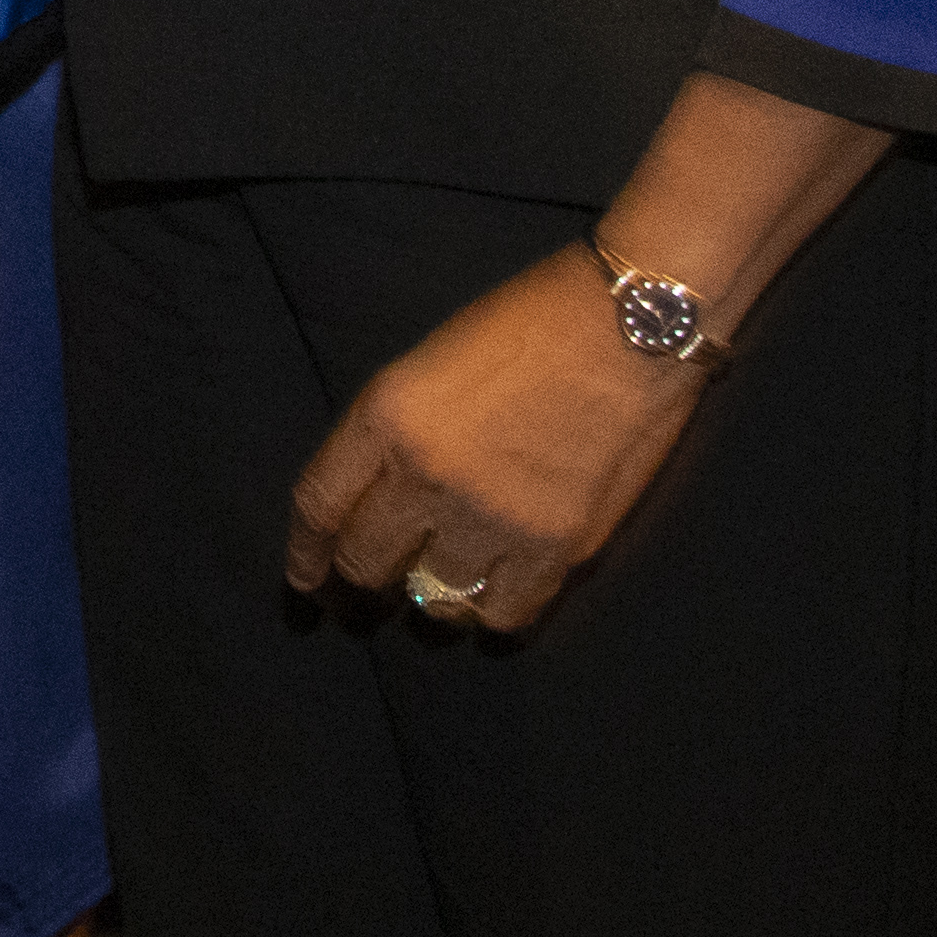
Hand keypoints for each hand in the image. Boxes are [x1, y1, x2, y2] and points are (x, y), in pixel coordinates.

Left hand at [280, 249, 702, 626]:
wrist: (633, 321)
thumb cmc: (532, 321)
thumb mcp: (430, 360)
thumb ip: (394, 433)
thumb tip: (375, 500)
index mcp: (387, 415)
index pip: (319, 506)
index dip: (305, 553)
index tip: (304, 580)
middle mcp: (427, 473)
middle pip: (366, 561)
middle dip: (362, 581)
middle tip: (374, 590)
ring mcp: (491, 515)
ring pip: (430, 599)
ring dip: (427, 600)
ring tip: (437, 591)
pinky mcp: (556, 546)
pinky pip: (503, 615)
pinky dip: (491, 613)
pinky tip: (493, 595)